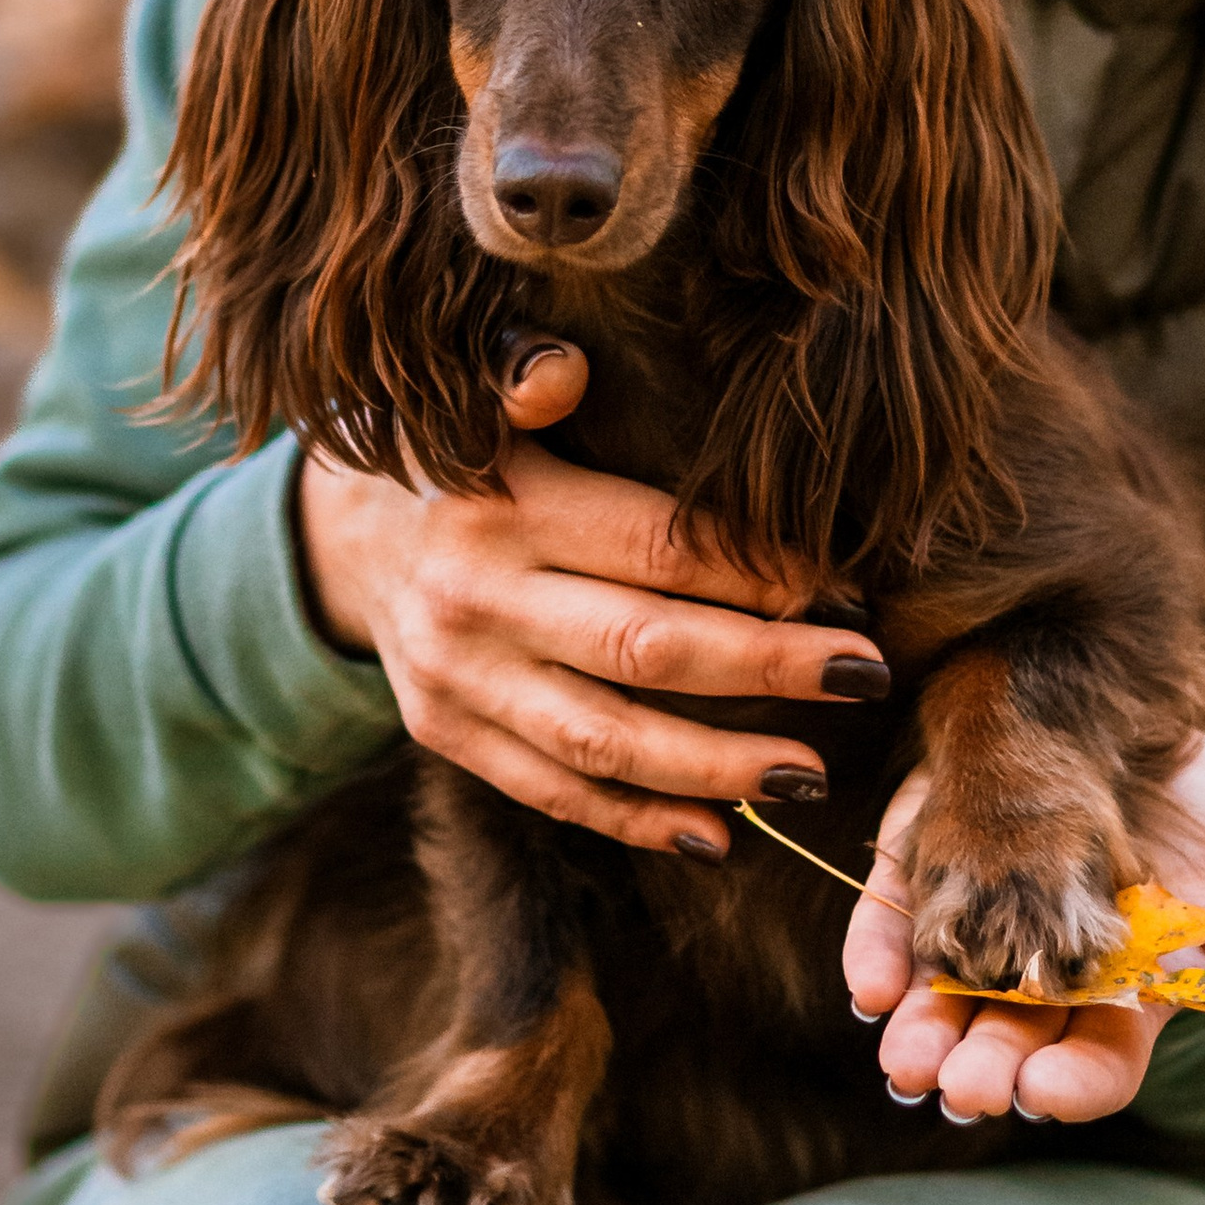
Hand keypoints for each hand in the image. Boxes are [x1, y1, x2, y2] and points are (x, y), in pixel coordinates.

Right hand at [296, 342, 886, 858]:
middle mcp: (475, 600)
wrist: (339, 530)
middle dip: (767, 668)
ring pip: (603, 741)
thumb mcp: (474, 397)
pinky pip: (552, 792)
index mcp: (503, 506)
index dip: (753, 571)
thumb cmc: (453, 451)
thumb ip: (527, 379)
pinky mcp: (446, 736)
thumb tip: (565, 371)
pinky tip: (715, 833)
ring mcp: (457, 680)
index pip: (652, 549)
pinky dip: (634, 821)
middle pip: (644, 650)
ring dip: (716, 766)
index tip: (841, 586)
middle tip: (865, 674)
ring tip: (808, 776)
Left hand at [843, 730, 1204, 1125]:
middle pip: (1011, 1036)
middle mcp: (1051, 970)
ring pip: (947, 987)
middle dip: (984, 1065)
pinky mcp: (946, 849)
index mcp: (1132, 997)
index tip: (1049, 1094)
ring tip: (903, 1056)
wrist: (1159, 747)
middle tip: (956, 1087)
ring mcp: (993, 914)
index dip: (1075, 1081)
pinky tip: (868, 978)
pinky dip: (883, 943)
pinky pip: (905, 905)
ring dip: (921, 1027)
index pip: (1101, 1059)